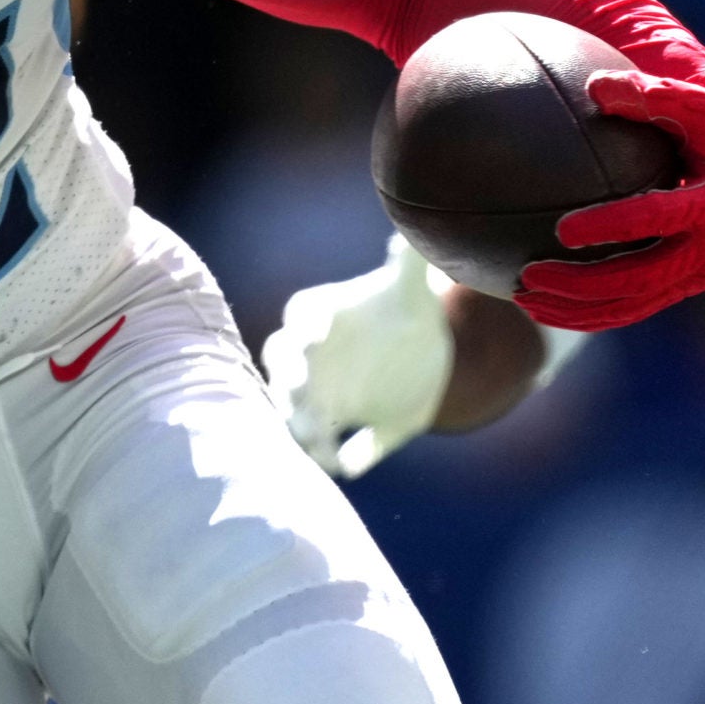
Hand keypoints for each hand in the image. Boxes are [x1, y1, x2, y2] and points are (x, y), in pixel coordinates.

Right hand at [260, 237, 452, 477]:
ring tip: (317, 446)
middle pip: (284, 367)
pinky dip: (328, 452)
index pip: (299, 319)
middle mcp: (305, 354)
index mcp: (317, 314)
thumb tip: (409, 237)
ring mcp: (314, 392)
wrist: (419, 355)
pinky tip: (341, 466)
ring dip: (301, 426)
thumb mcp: (411, 289)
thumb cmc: (405, 310)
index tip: (311, 340)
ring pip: (296, 409)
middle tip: (298, 400)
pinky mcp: (332, 423)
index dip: (302, 329)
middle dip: (288, 385)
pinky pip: (323, 440)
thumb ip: (408, 264)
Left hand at [519, 70, 704, 330]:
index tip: (563, 230)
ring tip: (523, 300)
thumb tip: (596, 87)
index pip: (661, 219)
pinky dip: (591, 312)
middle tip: (529, 275)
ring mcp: (701, 271)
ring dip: (579, 310)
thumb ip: (653, 95)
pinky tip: (543, 305)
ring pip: (636, 304)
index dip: (614, 226)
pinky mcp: (686, 282)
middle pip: (644, 278)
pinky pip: (637, 305)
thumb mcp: (698, 104)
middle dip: (584, 284)